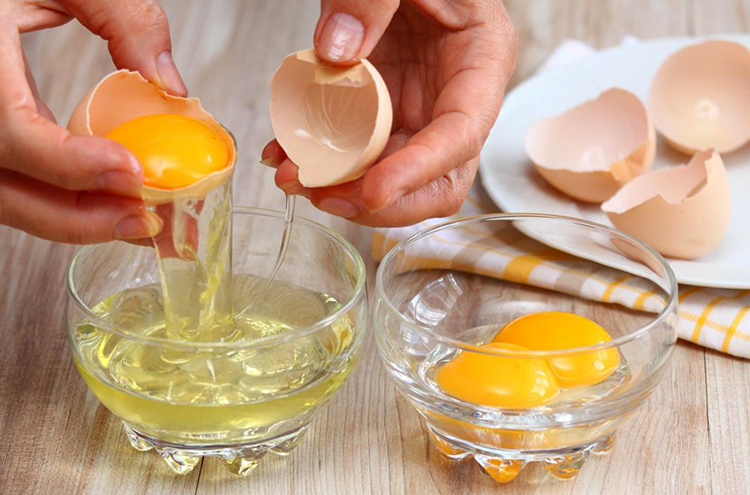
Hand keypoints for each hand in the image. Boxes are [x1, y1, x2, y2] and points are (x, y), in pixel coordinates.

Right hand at [0, 0, 186, 242]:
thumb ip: (121, 17)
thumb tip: (170, 86)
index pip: (14, 136)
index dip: (70, 163)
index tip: (131, 170)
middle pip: (11, 194)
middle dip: (85, 218)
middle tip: (151, 221)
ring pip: (14, 203)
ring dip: (81, 219)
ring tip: (147, 221)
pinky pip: (21, 189)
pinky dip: (69, 203)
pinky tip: (116, 202)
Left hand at [263, 0, 516, 226]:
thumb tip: (335, 54)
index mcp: (481, 59)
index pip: (460, 135)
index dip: (419, 171)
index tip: (372, 191)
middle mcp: (452, 96)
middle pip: (436, 178)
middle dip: (382, 199)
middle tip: (323, 194)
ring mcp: (416, 106)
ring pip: (391, 172)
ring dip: (342, 187)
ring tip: (291, 175)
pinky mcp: (381, 106)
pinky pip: (357, 148)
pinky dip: (323, 159)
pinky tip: (286, 154)